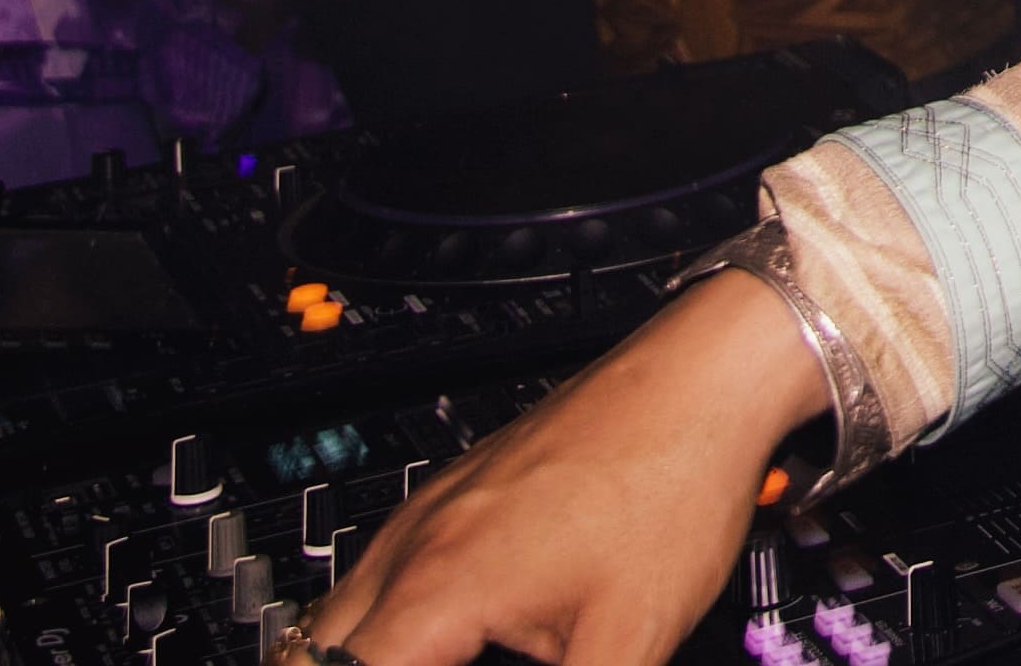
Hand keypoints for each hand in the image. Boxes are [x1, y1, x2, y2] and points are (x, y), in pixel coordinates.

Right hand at [301, 270, 807, 665]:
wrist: (702, 382)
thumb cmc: (673, 486)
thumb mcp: (629, 641)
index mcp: (442, 585)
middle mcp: (421, 540)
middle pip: (317, 647)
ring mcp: (436, 508)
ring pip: (342, 604)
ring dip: (354, 654)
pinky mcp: (461, 491)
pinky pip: (383, 566)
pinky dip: (381, 618)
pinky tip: (429, 640)